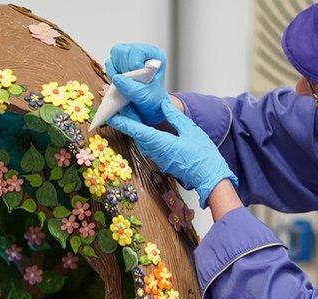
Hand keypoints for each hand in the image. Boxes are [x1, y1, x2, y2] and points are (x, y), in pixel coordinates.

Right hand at [105, 43, 168, 124]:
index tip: (136, 78)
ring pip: (115, 53)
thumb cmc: (152, 98)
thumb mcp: (146, 96)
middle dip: (123, 68)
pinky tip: (120, 82)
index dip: (133, 65)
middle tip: (129, 81)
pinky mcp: (119, 61)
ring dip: (116, 70)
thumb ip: (133, 89)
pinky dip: (111, 73)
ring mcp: (129, 55)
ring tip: (125, 82)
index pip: (138, 50)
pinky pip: (109, 62)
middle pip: (124, 50)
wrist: (147, 105)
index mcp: (154, 55)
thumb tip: (117, 79)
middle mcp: (141, 51)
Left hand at [109, 99, 237, 207]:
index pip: (135, 130)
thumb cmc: (202, 155)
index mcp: (160, 142)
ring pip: (141, 138)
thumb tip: (163, 105)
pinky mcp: (162, 159)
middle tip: (118, 104)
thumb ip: (175, 116)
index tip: (108, 114)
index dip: (121, 121)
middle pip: (135, 133)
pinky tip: (143, 123)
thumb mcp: (190, 130)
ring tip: (128, 109)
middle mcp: (155, 151)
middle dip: (125, 119)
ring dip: (133, 125)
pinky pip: (148, 143)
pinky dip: (142, 132)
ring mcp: (157, 156)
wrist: (209, 177)